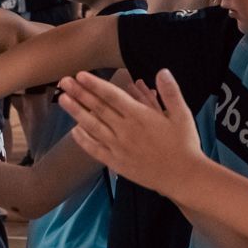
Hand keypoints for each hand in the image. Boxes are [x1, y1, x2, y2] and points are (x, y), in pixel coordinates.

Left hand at [56, 68, 204, 195]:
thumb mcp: (182, 114)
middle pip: (97, 108)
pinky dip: (84, 140)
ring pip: (93, 127)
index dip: (95, 84)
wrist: (183, 177)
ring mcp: (118, 147)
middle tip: (63, 82)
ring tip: (62, 100)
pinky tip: (74, 131)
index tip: (80, 75)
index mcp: (139, 116)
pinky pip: (96, 150)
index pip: (112, 96)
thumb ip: (170, 92)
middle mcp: (125, 130)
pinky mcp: (117, 163)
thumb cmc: (185, 144)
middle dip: (79, 93)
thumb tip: (161, 71)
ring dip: (76, 112)